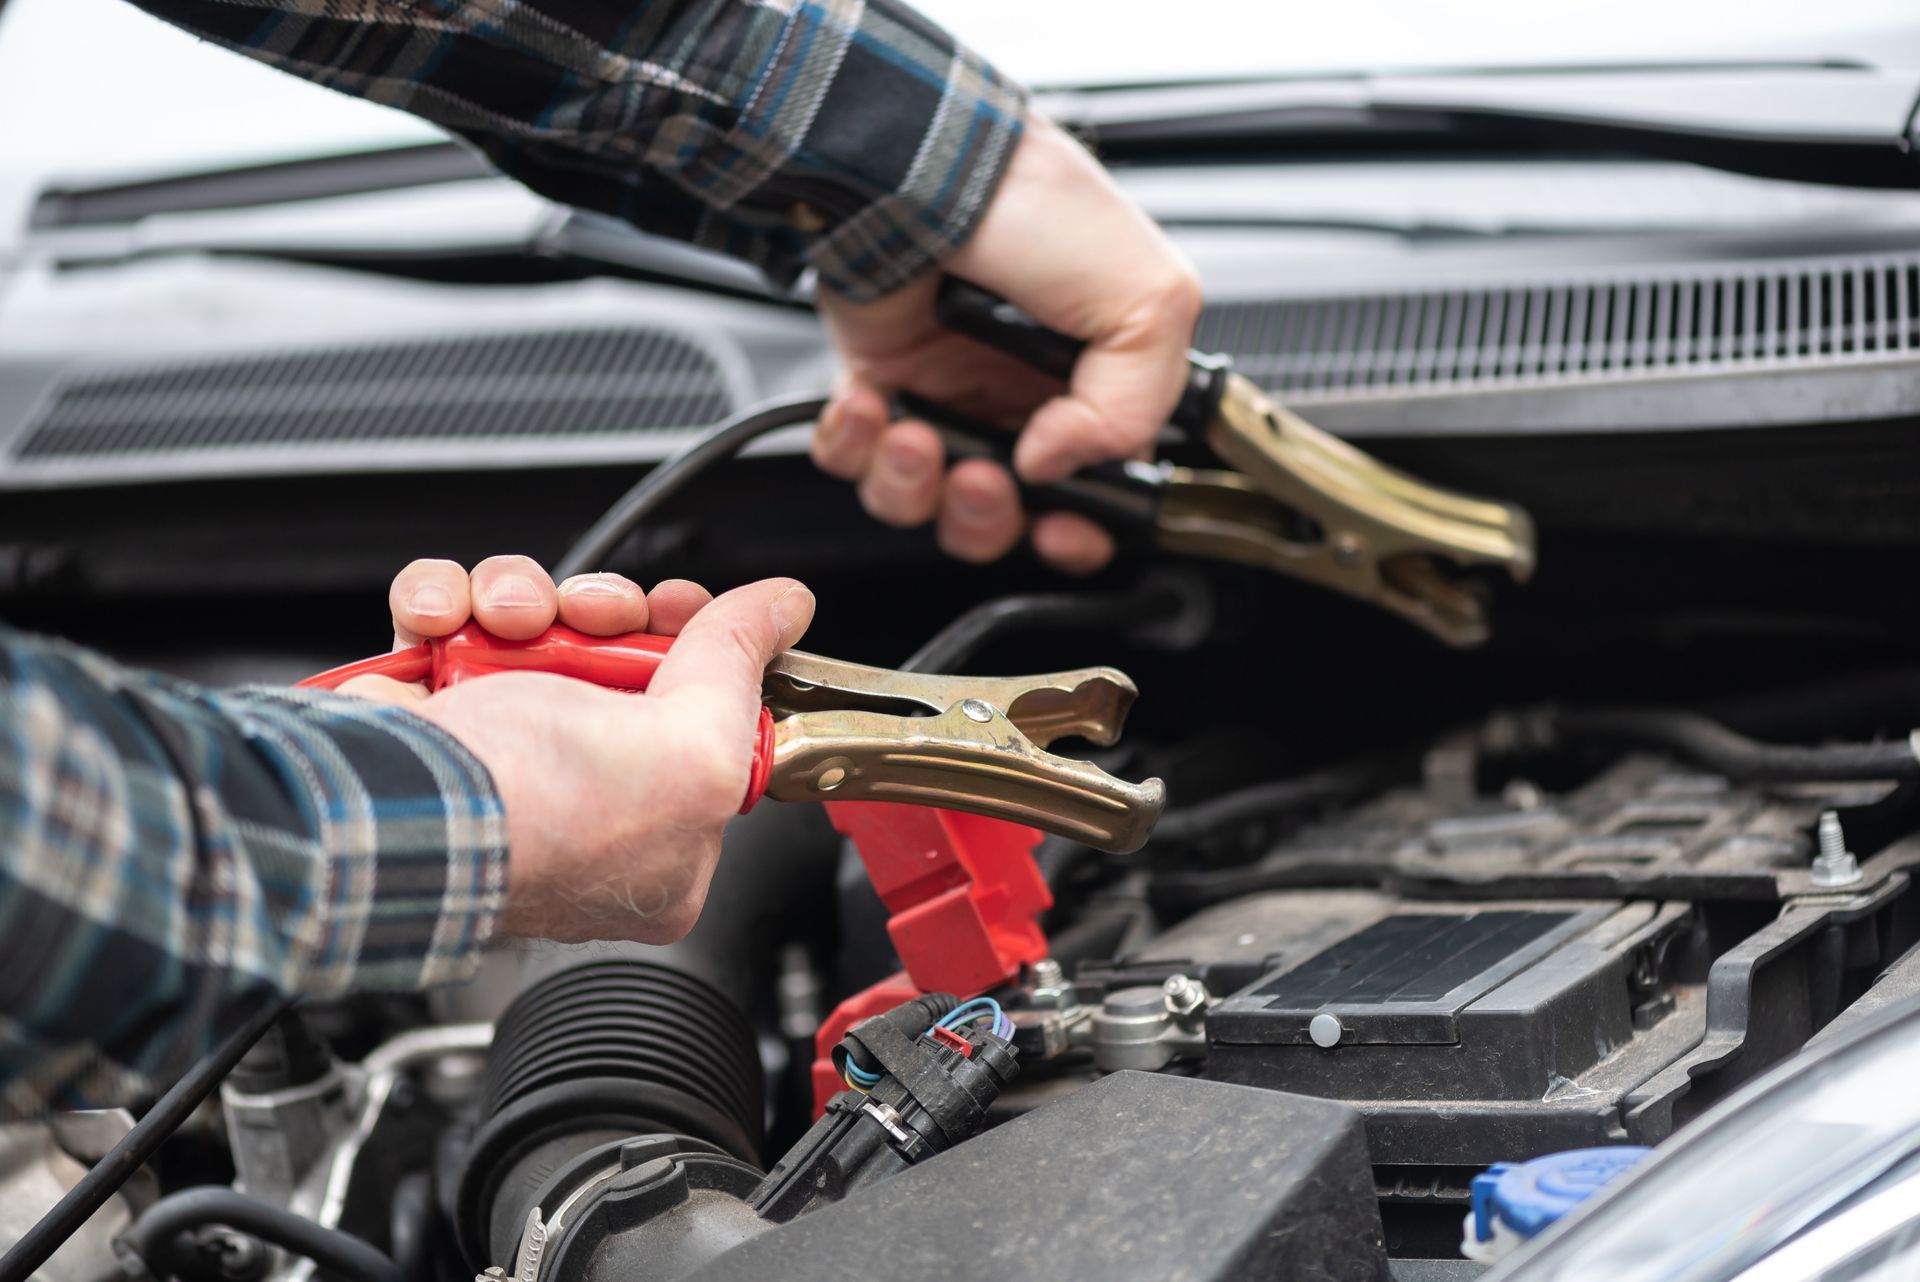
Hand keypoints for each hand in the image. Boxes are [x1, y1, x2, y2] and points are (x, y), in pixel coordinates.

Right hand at [339, 557, 814, 943]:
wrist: (387, 812)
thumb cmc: (534, 819)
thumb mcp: (694, 746)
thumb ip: (742, 667)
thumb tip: (784, 608)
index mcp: (660, 838)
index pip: (701, 719)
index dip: (696, 650)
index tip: (683, 612)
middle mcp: (580, 800)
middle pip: (618, 659)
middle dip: (606, 614)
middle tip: (597, 618)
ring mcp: (500, 754)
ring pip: (534, 628)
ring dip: (523, 598)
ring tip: (510, 623)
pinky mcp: (429, 713)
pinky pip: (451, 623)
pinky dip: (445, 605)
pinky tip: (446, 622)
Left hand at [811, 113, 1201, 573]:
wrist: (924, 170)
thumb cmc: (1035, 208)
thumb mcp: (1147, 301)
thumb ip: (1132, 408)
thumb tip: (1058, 464)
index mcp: (1090, 384)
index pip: (1090, 492)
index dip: (1076, 531)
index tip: (1062, 531)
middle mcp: (1015, 396)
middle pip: (999, 516)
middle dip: (987, 517)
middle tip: (984, 478)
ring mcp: (943, 391)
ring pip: (921, 501)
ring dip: (915, 486)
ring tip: (916, 434)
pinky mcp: (875, 381)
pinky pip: (853, 457)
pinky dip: (854, 446)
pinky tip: (871, 405)